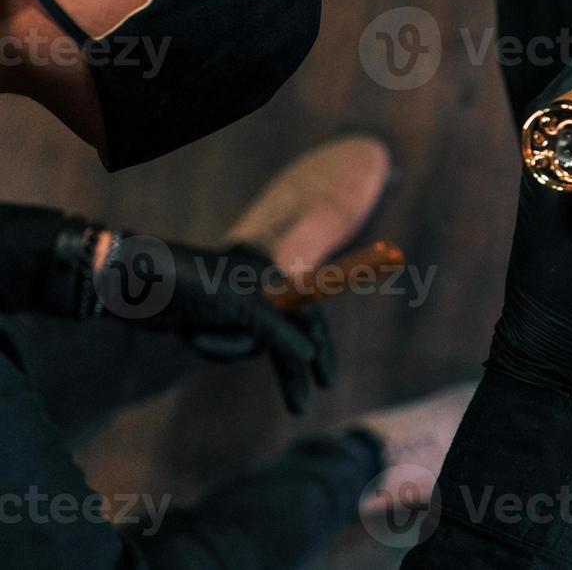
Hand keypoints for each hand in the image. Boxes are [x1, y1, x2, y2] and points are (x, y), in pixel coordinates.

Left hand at [93, 237, 333, 414]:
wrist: (130, 282)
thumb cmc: (189, 284)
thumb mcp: (240, 306)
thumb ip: (277, 331)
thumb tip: (309, 355)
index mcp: (270, 278)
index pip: (309, 314)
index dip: (321, 347)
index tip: (326, 381)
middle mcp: (257, 293)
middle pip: (284, 338)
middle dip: (286, 371)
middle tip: (299, 408)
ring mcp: (233, 311)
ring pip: (249, 349)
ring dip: (224, 349)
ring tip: (196, 336)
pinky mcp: (210, 324)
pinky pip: (224, 350)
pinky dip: (209, 348)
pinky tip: (187, 334)